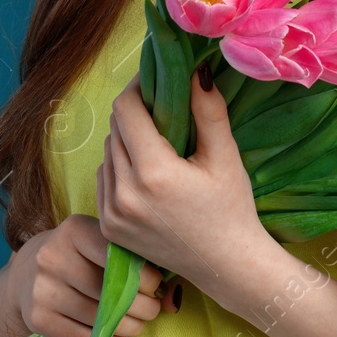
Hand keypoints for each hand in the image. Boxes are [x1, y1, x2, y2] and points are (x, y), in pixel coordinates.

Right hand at [0, 214, 176, 336]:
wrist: (26, 275)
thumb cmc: (79, 258)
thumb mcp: (101, 247)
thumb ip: (136, 264)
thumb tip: (174, 298)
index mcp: (74, 230)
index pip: (117, 253)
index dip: (143, 275)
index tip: (156, 285)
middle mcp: (52, 256)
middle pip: (110, 289)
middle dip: (142, 306)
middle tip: (152, 310)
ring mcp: (41, 289)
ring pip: (99, 317)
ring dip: (129, 327)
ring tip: (138, 325)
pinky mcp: (37, 318)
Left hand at [96, 65, 267, 286]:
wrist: (227, 266)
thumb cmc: (232, 209)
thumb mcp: (225, 156)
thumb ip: (208, 111)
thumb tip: (197, 70)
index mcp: (154, 172)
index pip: (125, 109)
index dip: (138, 87)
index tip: (156, 83)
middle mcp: (124, 194)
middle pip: (115, 129)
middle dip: (135, 113)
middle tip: (162, 111)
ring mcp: (112, 214)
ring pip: (107, 153)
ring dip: (126, 140)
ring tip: (157, 144)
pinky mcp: (108, 228)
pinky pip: (104, 180)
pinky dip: (120, 167)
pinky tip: (147, 173)